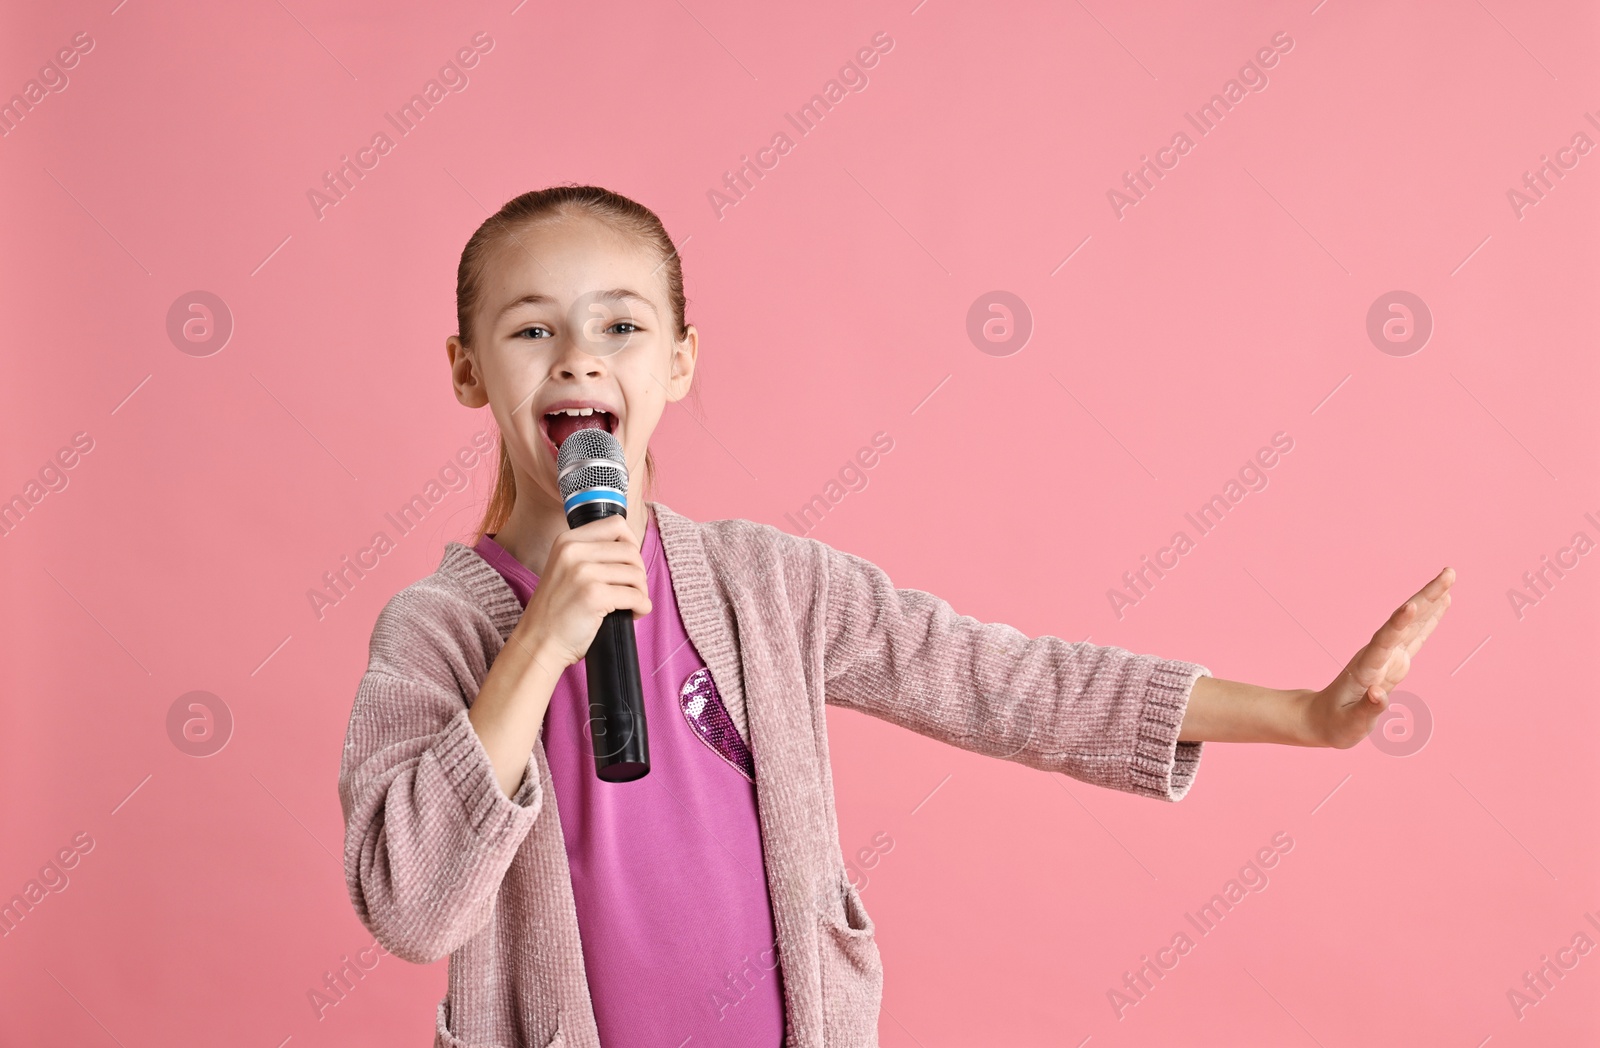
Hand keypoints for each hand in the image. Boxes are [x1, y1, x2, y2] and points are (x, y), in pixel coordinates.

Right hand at [516, 514, 651, 670]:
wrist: (538, 642)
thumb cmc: (557, 611)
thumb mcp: (565, 569)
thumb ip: (590, 555)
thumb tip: (632, 552)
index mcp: (568, 541)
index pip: (616, 524)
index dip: (631, 544)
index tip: (629, 564)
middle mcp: (574, 551)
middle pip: (630, 550)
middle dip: (639, 573)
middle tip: (633, 590)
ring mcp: (583, 572)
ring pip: (636, 573)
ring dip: (641, 591)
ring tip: (631, 604)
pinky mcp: (593, 595)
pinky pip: (635, 596)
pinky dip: (642, 606)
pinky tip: (634, 614)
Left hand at [1304, 566, 1455, 747]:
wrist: (1321, 718)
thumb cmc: (1335, 725)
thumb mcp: (1349, 726)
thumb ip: (1367, 711)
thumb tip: (1380, 694)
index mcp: (1365, 670)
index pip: (1384, 642)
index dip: (1398, 624)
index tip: (1412, 604)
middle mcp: (1378, 656)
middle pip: (1403, 622)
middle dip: (1425, 597)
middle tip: (1449, 573)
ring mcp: (1388, 656)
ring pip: (1412, 623)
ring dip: (1431, 600)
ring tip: (1449, 577)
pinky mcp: (1395, 661)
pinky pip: (1416, 635)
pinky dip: (1431, 619)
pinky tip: (1443, 602)